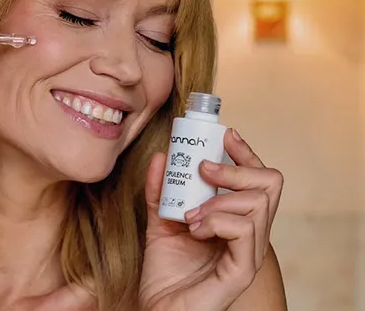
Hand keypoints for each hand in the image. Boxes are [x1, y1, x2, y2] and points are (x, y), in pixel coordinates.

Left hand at [139, 128, 283, 310]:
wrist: (158, 310)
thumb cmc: (165, 273)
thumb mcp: (160, 222)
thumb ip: (160, 191)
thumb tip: (159, 157)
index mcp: (236, 220)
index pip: (258, 179)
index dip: (246, 153)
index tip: (225, 135)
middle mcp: (250, 234)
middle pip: (270, 183)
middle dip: (236, 168)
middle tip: (204, 170)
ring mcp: (249, 252)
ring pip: (257, 203)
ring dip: (218, 200)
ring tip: (191, 216)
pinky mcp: (242, 270)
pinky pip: (244, 230)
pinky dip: (216, 221)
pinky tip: (195, 230)